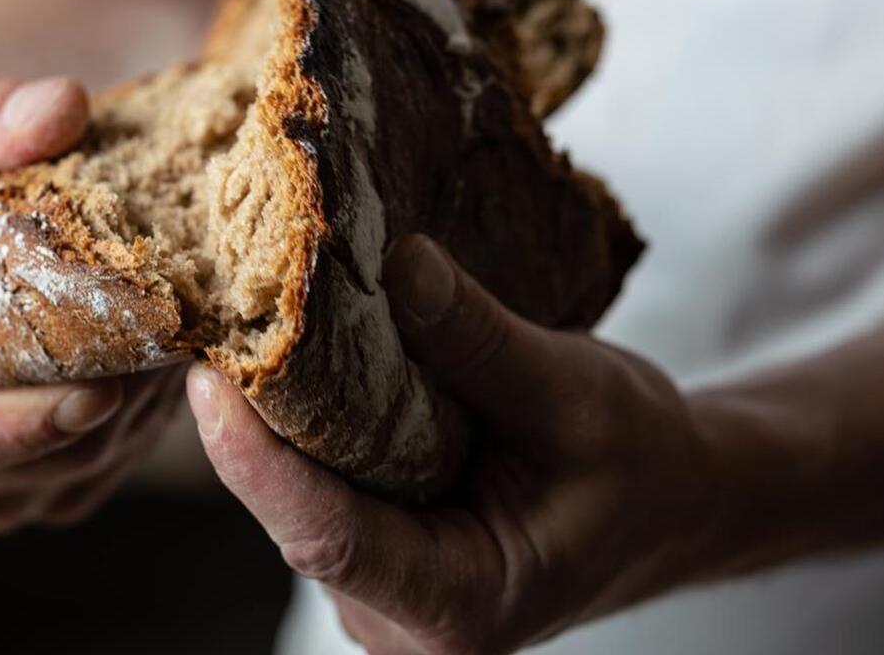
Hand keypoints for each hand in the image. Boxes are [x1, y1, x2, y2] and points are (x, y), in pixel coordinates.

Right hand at [0, 73, 182, 533]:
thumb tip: (58, 107)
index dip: (8, 432)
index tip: (93, 395)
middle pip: (7, 474)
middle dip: (89, 423)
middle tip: (161, 351)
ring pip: (64, 481)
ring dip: (128, 422)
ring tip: (167, 341)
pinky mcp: (37, 482)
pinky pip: (99, 475)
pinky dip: (142, 426)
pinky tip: (163, 360)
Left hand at [187, 236, 723, 653]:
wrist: (675, 497)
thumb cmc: (642, 463)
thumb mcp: (577, 392)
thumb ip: (481, 341)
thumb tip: (400, 264)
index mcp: (461, 605)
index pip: (328, 538)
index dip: (256, 463)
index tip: (208, 382)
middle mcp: (403, 618)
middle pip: (298, 513)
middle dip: (255, 419)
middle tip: (221, 310)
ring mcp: (382, 590)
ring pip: (302, 494)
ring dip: (277, 413)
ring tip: (252, 313)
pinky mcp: (375, 545)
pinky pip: (321, 479)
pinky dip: (309, 417)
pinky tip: (293, 351)